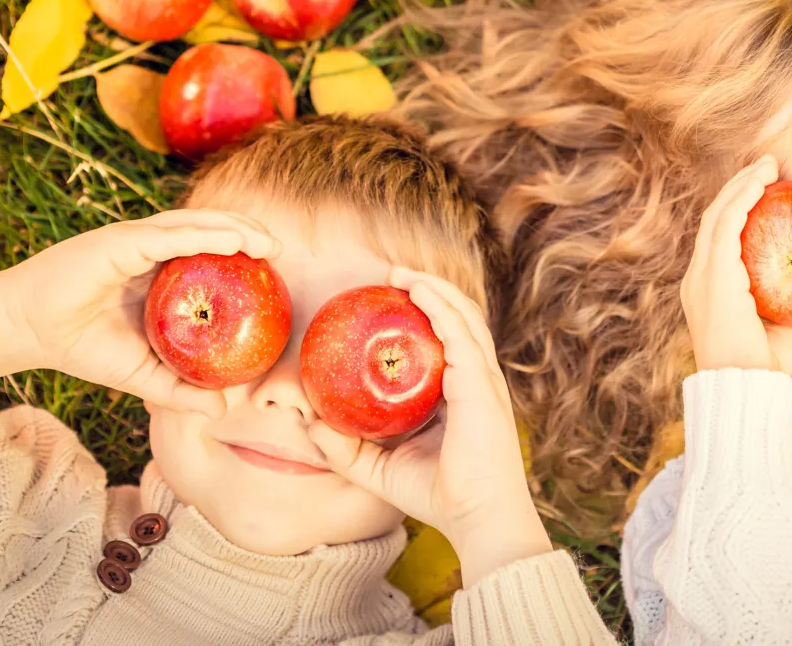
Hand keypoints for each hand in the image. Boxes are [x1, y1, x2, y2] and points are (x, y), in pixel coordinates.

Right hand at [0, 209, 280, 416]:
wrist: (29, 333)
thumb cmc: (83, 348)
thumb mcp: (141, 375)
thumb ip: (180, 389)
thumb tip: (222, 411)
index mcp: (158, 273)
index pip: (208, 253)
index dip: (241, 253)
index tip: (274, 268)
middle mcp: (150, 251)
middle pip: (208, 232)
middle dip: (246, 234)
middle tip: (279, 250)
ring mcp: (135, 242)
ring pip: (194, 226)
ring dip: (233, 228)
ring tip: (264, 240)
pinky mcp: (120, 242)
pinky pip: (169, 235)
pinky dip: (203, 234)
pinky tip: (232, 239)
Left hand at [307, 268, 550, 586]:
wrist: (478, 519)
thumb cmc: (439, 496)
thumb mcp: (379, 470)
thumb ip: (346, 449)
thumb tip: (309, 425)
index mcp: (462, 394)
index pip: (448, 340)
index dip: (426, 313)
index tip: (390, 297)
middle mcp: (476, 379)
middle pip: (459, 318)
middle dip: (429, 288)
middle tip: (390, 274)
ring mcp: (483, 379)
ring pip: (463, 316)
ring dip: (434, 287)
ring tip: (400, 272)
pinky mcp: (480, 385)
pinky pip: (460, 333)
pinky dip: (440, 306)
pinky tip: (417, 290)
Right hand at [682, 155, 791, 375]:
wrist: (745, 390)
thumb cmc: (770, 368)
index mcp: (710, 289)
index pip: (720, 236)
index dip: (739, 206)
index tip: (767, 186)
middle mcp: (698, 279)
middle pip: (714, 218)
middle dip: (739, 187)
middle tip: (769, 165)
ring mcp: (700, 278)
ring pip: (716, 217)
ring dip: (740, 186)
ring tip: (766, 166)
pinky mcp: (711, 280)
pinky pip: (724, 229)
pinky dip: (740, 201)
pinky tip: (760, 185)